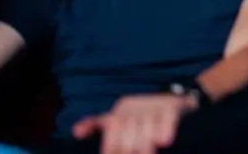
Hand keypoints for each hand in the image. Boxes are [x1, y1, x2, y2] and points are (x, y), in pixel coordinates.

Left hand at [72, 93, 196, 153]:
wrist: (169, 99)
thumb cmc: (138, 116)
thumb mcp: (114, 119)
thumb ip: (95, 124)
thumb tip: (76, 131)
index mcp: (117, 114)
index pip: (112, 135)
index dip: (112, 148)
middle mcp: (134, 108)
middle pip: (129, 134)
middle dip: (130, 150)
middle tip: (134, 153)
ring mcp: (153, 107)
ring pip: (147, 129)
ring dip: (146, 146)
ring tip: (149, 152)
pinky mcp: (171, 106)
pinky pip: (167, 119)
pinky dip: (166, 130)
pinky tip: (164, 142)